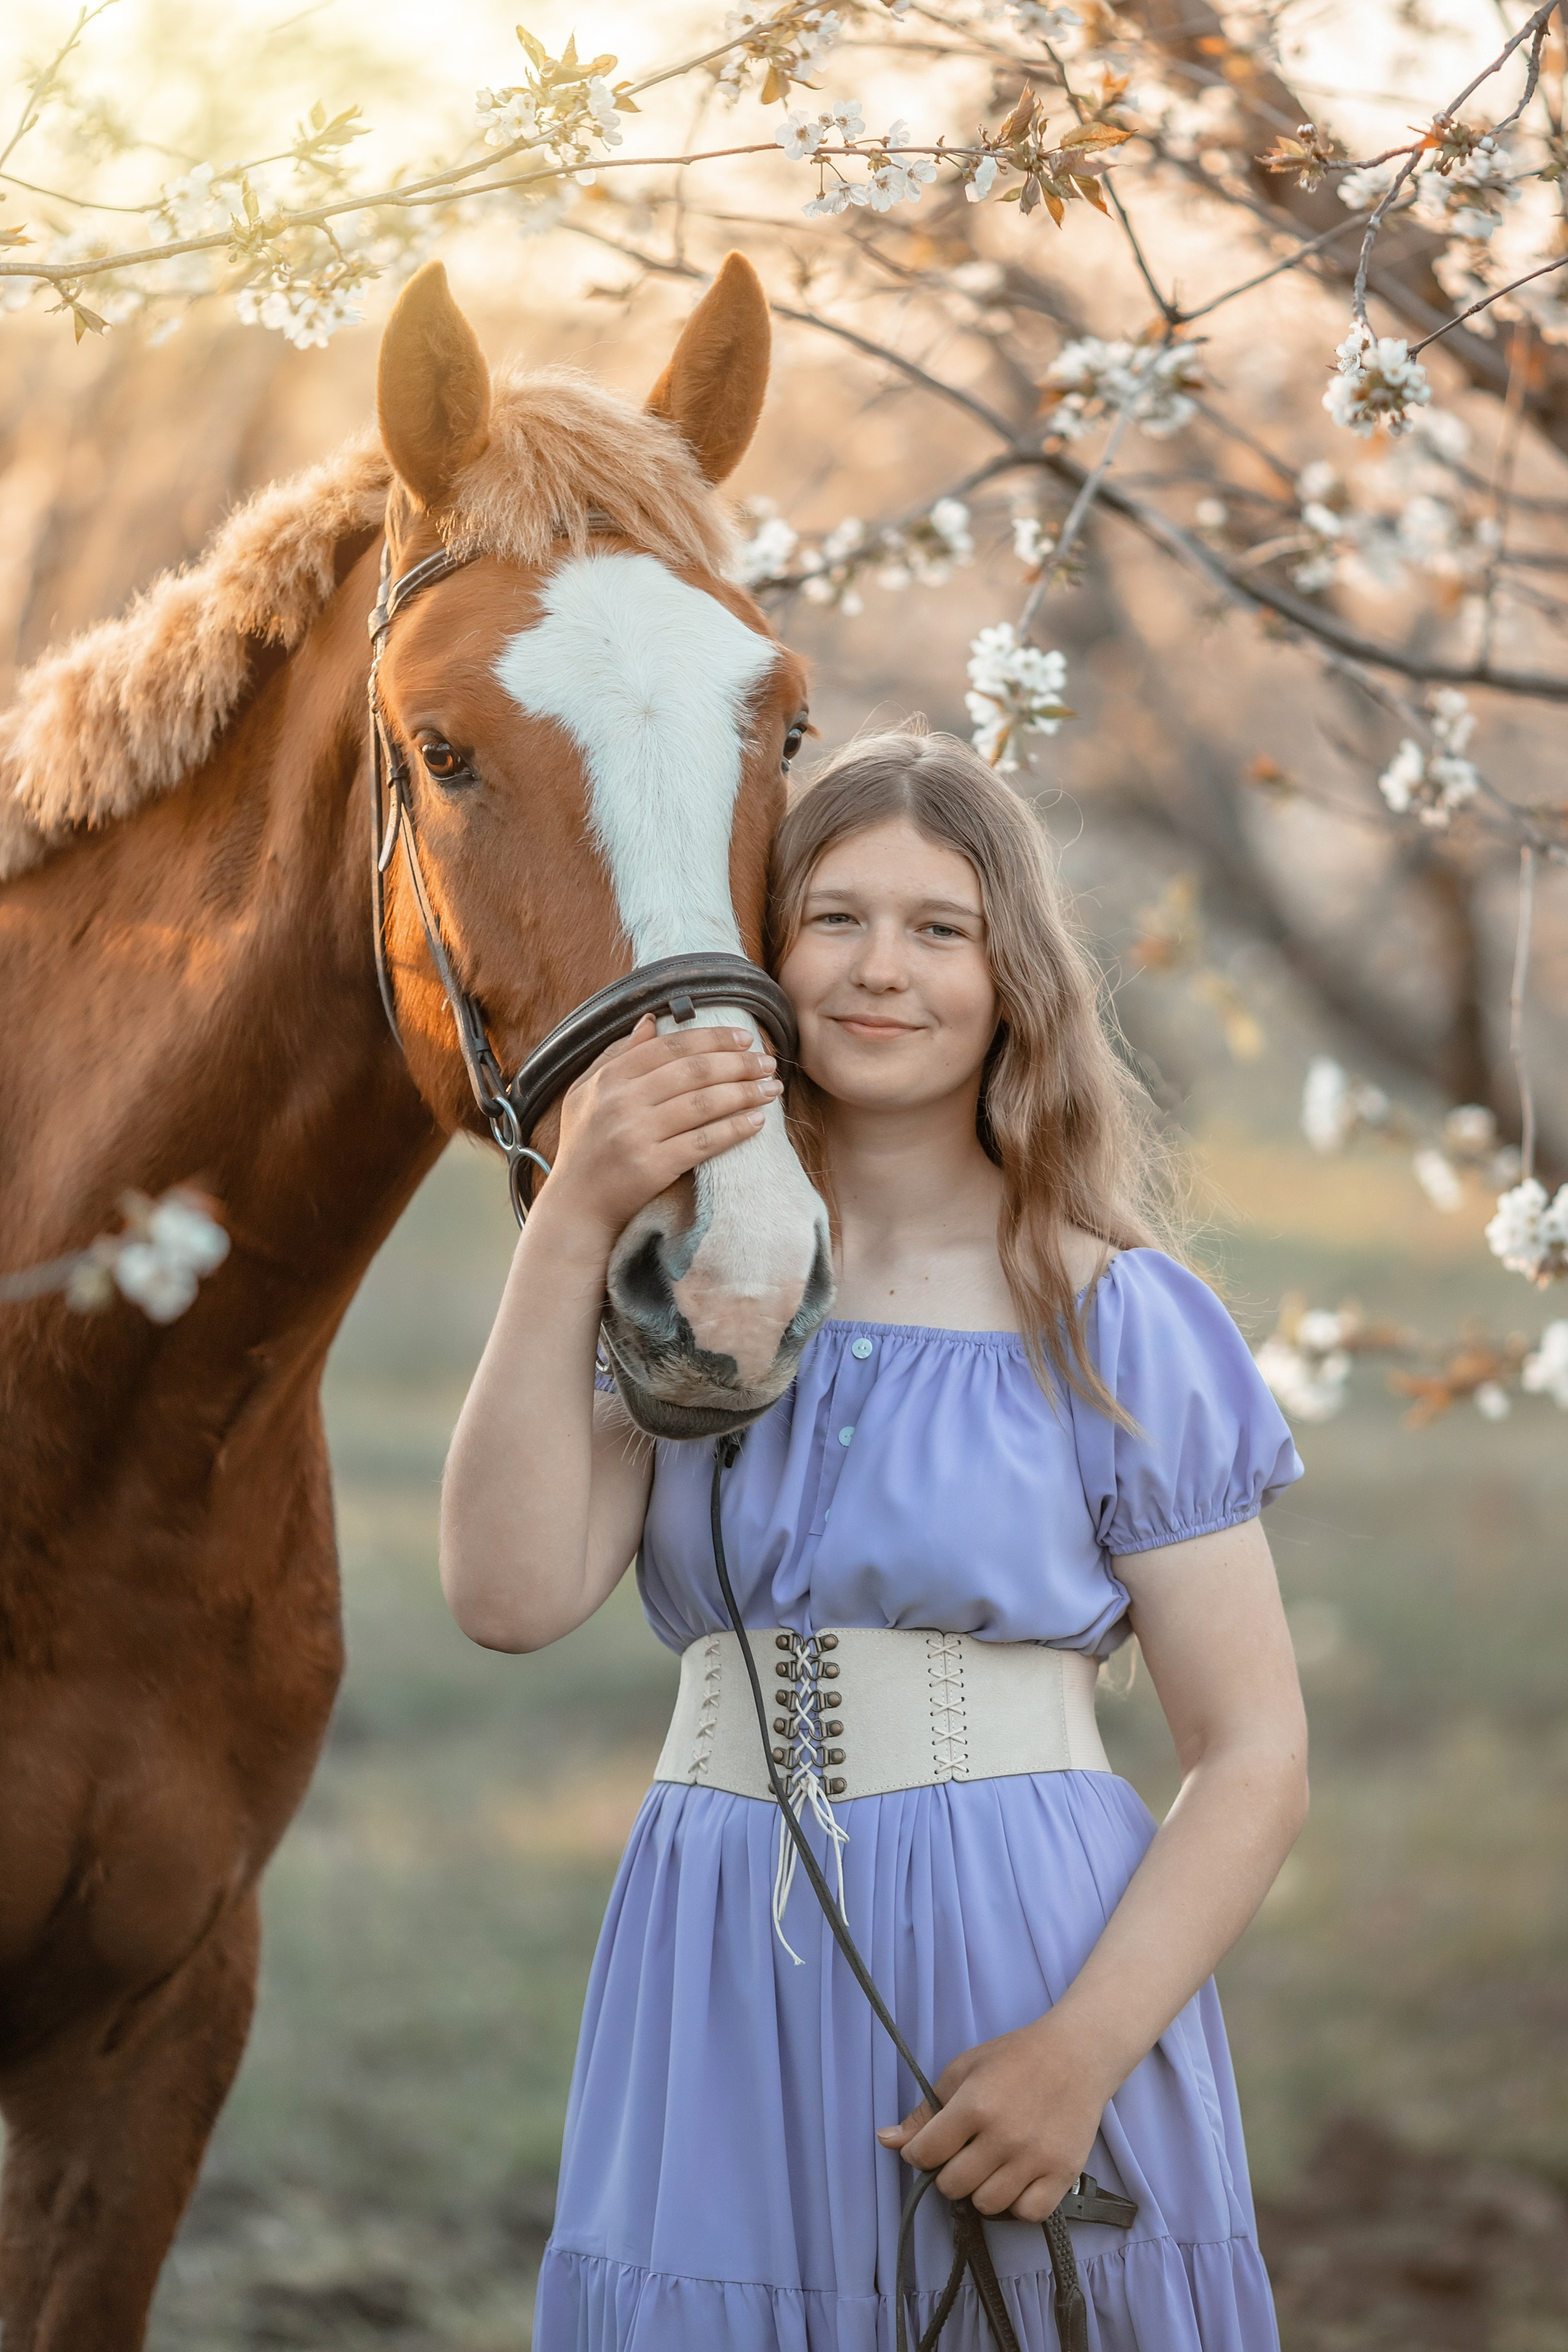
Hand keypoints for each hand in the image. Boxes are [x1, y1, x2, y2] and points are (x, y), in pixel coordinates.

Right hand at [535, 1015, 781, 1249]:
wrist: (576, 1205)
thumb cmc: (584, 1145)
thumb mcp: (586, 1092)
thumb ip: (618, 1054)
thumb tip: (651, 1020)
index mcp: (609, 1077)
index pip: (671, 1047)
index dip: (713, 1038)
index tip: (744, 1037)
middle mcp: (622, 1101)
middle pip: (693, 1071)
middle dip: (738, 1064)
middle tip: (768, 1063)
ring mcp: (637, 1134)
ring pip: (703, 1103)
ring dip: (745, 1093)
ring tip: (772, 1089)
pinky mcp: (652, 1166)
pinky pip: (704, 1142)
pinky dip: (735, 1129)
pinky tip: (757, 1121)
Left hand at [876, 2011, 1112, 2221]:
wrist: (1076, 2055)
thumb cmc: (1014, 2058)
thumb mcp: (962, 2070)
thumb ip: (926, 2111)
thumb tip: (886, 2141)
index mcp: (974, 2105)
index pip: (925, 2154)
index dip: (918, 2153)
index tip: (929, 2146)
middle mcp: (1004, 2137)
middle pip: (952, 2186)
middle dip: (948, 2172)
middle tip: (963, 2153)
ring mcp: (1035, 2159)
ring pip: (987, 2205)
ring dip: (981, 2189)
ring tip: (990, 2165)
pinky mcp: (1063, 2174)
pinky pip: (1027, 2214)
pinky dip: (1017, 2203)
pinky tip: (1016, 2179)